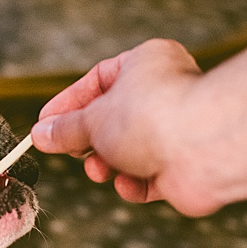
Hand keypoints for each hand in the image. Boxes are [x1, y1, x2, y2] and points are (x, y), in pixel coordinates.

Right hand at [31, 39, 246, 217]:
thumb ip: (66, 129)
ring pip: (131, 152)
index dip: (69, 104)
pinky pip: (150, 177)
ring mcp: (177, 130)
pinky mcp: (186, 165)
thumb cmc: (154, 116)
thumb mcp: (93, 119)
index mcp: (146, 63)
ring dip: (110, 165)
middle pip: (114, 119)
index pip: (98, 80)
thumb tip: (42, 135)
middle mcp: (165, 93)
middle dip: (90, 140)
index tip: (45, 126)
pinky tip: (129, 184)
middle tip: (72, 152)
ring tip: (99, 170)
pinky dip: (135, 184)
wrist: (204, 148)